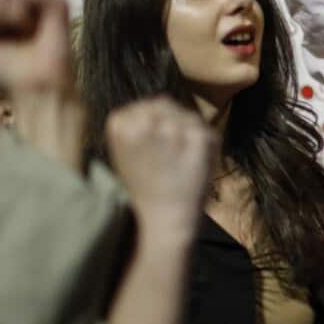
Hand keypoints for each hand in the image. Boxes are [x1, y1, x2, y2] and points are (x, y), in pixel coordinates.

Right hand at [106, 97, 216, 237]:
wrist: (164, 220)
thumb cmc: (144, 190)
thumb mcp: (125, 153)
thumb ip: (136, 124)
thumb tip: (158, 102)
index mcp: (119, 122)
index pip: (143, 105)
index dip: (152, 122)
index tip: (153, 144)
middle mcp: (145, 120)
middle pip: (164, 104)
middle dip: (169, 122)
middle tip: (170, 154)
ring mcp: (174, 127)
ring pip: (185, 114)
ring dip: (187, 130)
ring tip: (179, 160)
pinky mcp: (199, 137)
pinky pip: (204, 128)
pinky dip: (204, 143)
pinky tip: (193, 162)